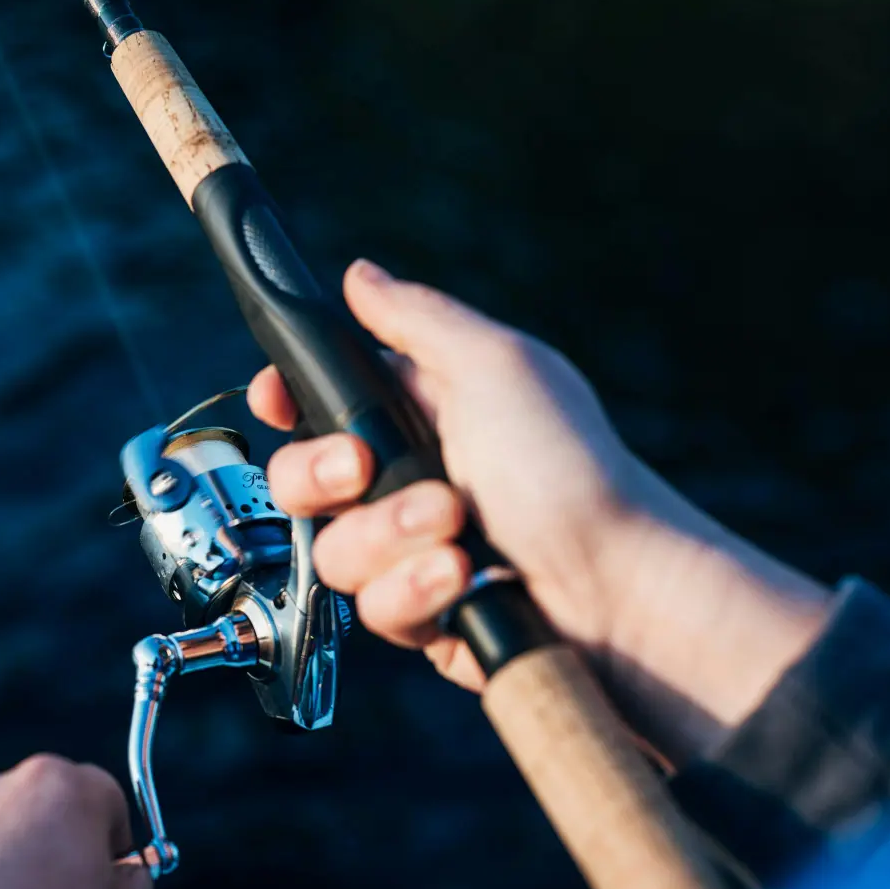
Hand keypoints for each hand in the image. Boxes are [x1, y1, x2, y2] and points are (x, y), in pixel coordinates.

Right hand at [250, 259, 833, 764]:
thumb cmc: (569, 467)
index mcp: (417, 413)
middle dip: (324, 475)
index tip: (275, 397)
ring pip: (333, 551)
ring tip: (457, 531)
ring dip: (390, 538)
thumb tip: (358, 274)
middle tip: (367, 469)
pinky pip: (374, 610)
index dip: (285, 399)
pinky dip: (416, 593)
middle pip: (299, 479)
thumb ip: (416, 317)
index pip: (318, 401)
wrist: (614, 587)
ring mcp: (410, 552)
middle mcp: (405, 481)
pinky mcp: (422, 614)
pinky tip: (463, 580)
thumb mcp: (495, 366)